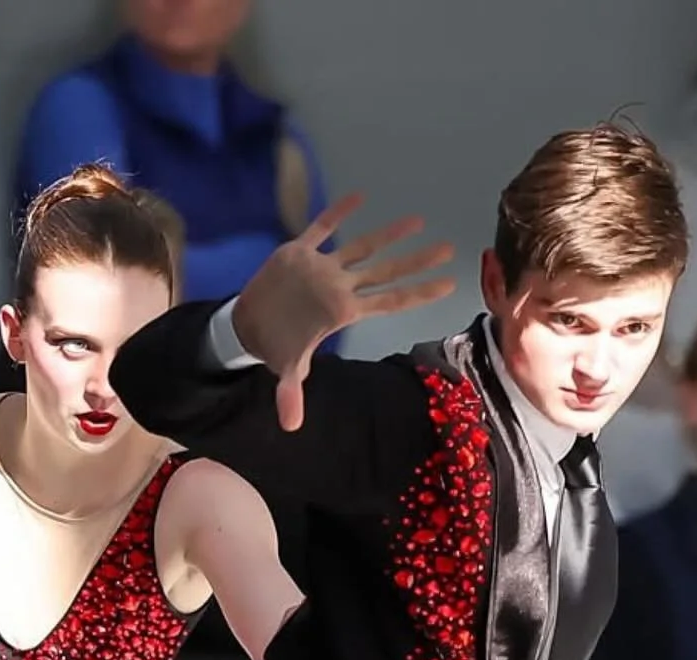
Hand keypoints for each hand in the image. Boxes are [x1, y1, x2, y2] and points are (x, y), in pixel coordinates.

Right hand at [231, 194, 455, 430]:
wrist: (248, 325)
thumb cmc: (275, 347)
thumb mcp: (285, 370)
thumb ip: (290, 393)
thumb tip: (290, 426)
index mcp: (343, 311)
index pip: (389, 302)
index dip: (418, 293)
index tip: (448, 285)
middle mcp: (339, 287)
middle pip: (385, 273)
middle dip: (416, 261)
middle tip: (448, 249)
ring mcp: (322, 269)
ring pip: (361, 248)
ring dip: (387, 234)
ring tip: (417, 221)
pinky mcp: (299, 252)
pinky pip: (321, 228)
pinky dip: (337, 213)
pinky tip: (358, 197)